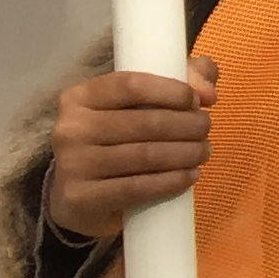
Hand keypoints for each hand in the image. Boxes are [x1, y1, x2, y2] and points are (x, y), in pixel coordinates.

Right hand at [45, 58, 218, 240]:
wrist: (77, 195)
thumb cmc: (114, 140)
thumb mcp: (136, 105)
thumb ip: (179, 80)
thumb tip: (208, 91)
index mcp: (80, 97)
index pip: (131, 85)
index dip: (171, 91)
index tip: (196, 101)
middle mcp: (70, 128)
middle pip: (146, 122)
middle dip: (188, 125)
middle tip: (206, 130)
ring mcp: (73, 164)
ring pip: (146, 155)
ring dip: (187, 153)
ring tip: (203, 152)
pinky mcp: (81, 197)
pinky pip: (137, 187)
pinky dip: (172, 181)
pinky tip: (191, 175)